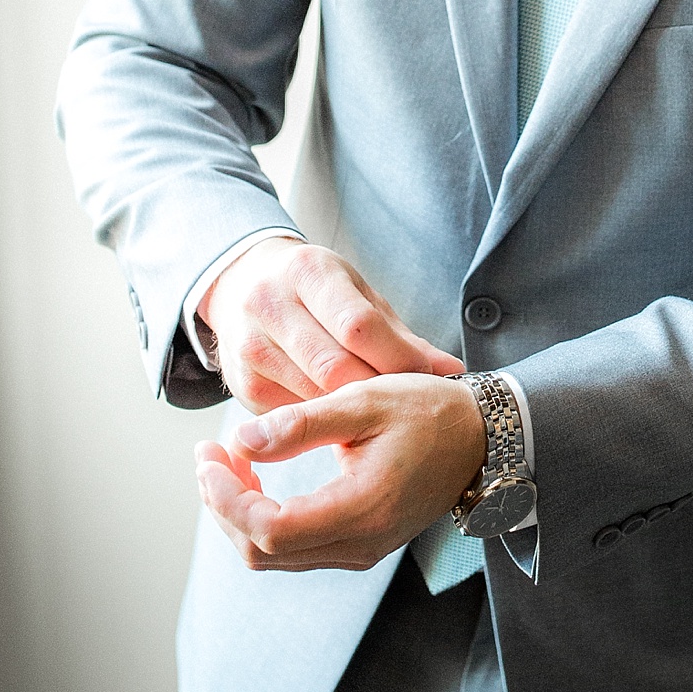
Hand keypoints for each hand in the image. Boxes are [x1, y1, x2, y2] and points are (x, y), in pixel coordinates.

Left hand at [193, 373, 484, 570]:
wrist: (481, 438)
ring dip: (239, 512)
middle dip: (223, 505)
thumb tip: (241, 440)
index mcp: (363, 509)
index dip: (227, 499)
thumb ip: (301, 423)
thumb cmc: (429, 411)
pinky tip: (257, 477)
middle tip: (208, 454)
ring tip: (226, 461)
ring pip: (274, 555)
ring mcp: (361, 550)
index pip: (270, 531)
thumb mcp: (364, 401)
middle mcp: (361, 544)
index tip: (210, 455)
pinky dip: (264, 517)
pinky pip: (295, 547)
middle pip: (263, 552)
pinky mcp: (359, 544)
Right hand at [201, 238, 463, 412]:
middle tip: (404, 403)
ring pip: (314, 396)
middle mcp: (270, 304)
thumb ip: (401, 336)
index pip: (358, 325)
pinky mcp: (242, 385)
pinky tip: (342, 418)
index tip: (424, 376)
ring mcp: (250, 346)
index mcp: (308, 271)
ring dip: (352, 411)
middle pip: (334, 367)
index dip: (397, 358)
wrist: (242, 286)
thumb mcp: (359, 295)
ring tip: (379, 413)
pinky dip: (324, 420)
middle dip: (376, 390)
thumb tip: (450, 370)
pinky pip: (295, 414)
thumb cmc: (317, 292)